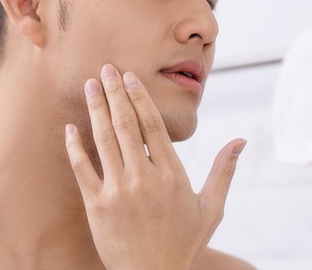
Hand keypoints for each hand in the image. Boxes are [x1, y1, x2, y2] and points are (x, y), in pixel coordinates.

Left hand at [64, 64, 245, 269]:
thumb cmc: (184, 242)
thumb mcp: (211, 208)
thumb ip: (223, 171)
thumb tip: (242, 140)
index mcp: (171, 175)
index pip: (152, 125)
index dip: (139, 97)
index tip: (130, 76)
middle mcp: (144, 178)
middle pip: (126, 124)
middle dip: (114, 93)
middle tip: (106, 69)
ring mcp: (118, 191)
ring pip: (104, 140)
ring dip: (95, 109)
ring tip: (90, 85)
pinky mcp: (97, 205)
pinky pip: (82, 169)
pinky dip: (75, 146)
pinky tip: (70, 127)